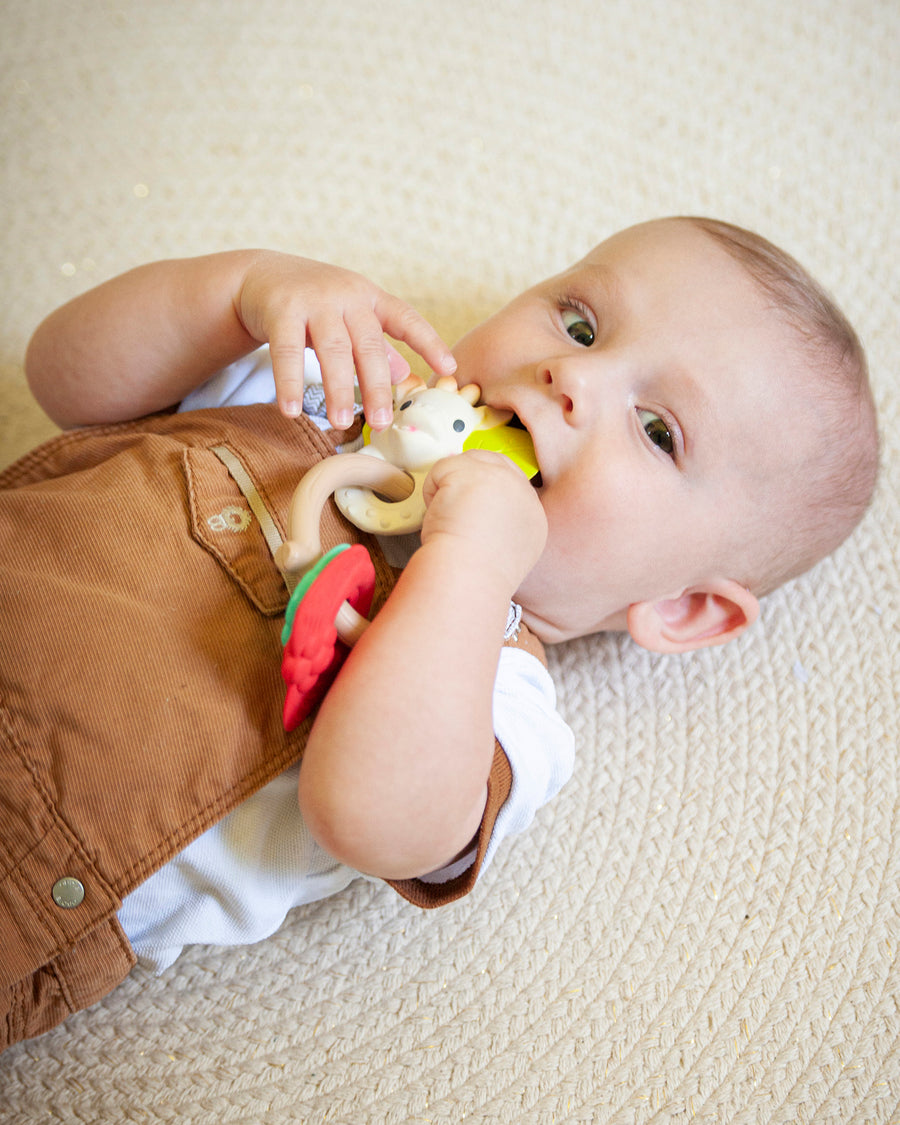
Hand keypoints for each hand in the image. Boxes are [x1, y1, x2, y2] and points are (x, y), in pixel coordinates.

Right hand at [236, 253, 456, 428]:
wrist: (262, 274)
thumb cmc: (315, 304)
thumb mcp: (350, 319)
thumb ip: (376, 345)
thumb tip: (406, 376)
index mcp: (370, 298)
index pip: (406, 318)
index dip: (429, 342)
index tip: (450, 369)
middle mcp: (347, 295)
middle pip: (368, 345)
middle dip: (376, 386)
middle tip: (382, 423)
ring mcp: (313, 301)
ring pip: (332, 350)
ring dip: (338, 389)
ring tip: (341, 423)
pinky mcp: (281, 309)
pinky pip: (286, 351)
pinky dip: (290, 383)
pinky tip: (292, 411)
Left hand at [421, 451, 547, 595]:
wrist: (469, 576)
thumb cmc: (476, 576)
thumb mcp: (504, 555)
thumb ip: (499, 529)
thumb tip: (477, 515)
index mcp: (533, 517)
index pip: (513, 485)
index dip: (486, 490)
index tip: (470, 508)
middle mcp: (521, 492)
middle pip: (493, 463)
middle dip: (468, 479)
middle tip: (452, 508)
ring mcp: (499, 476)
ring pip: (466, 464)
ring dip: (450, 490)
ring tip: (448, 520)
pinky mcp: (472, 470)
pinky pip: (442, 469)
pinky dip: (432, 491)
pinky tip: (439, 515)